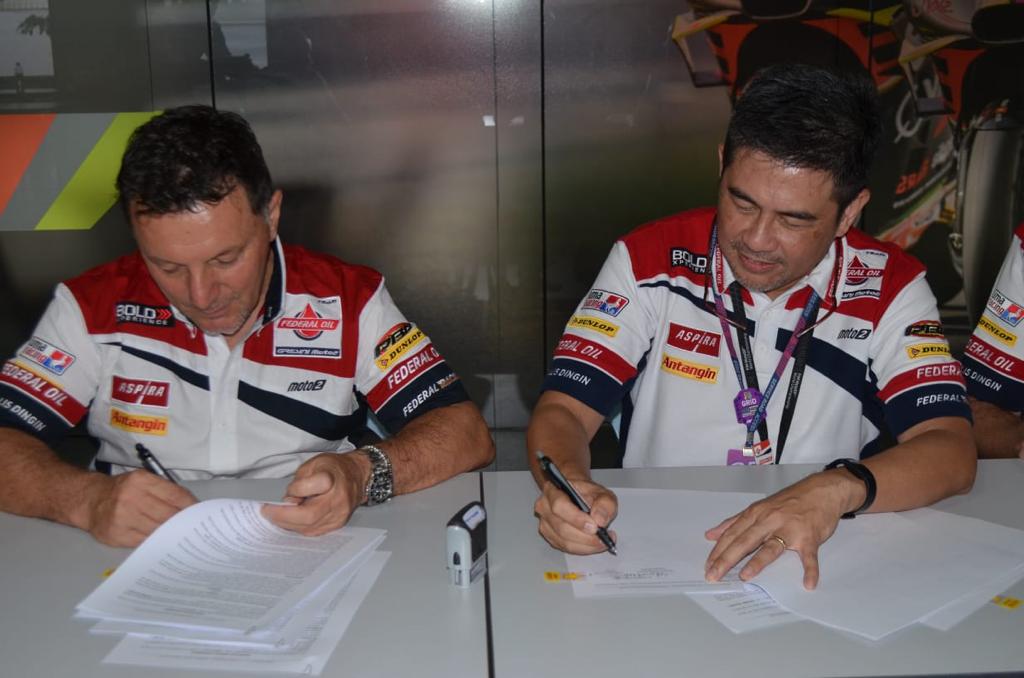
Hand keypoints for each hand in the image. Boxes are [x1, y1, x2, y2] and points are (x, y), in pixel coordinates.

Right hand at [82, 470, 196, 547]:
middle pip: (168, 515)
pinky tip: (162, 540)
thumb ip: (165, 491)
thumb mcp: (143, 480)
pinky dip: (156, 541)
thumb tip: (191, 506)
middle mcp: (131, 498)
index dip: (191, 506)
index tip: (200, 513)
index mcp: (141, 481)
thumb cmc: (123, 490)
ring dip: (170, 533)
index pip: (175, 495)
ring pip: (157, 529)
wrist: (91, 500)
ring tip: (179, 534)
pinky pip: (144, 541)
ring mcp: (123, 518)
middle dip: (182, 522)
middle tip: (193, 527)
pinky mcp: (117, 534)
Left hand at [262, 452, 367, 535]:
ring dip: (288, 523)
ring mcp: (339, 515)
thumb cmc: (333, 468)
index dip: (296, 490)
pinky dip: (299, 527)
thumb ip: (299, 482)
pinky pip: (314, 531)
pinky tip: (290, 521)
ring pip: (309, 527)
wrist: (357, 475)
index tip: (287, 491)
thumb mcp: (313, 464)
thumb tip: (288, 502)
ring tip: (276, 516)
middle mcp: (338, 499)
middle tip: (267, 512)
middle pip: (308, 515)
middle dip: (283, 516)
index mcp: (332, 479)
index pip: (311, 487)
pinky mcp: (337, 524)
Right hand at [533, 477, 617, 554]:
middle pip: (562, 527)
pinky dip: (582, 549)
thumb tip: (600, 520)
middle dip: (585, 537)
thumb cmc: (587, 493)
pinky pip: (565, 548)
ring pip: (564, 541)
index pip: (560, 505)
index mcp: (553, 490)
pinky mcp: (550, 536)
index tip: (594, 527)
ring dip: (586, 545)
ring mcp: (545, 523)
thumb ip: (605, 504)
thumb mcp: (602, 493)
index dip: (576, 518)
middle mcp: (544, 507)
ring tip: (602, 542)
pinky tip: (593, 544)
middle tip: (603, 538)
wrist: (577, 496)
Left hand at [704, 471, 858, 589]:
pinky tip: (808, 584)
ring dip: (758, 562)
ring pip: (771, 547)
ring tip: (745, 577)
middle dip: (727, 559)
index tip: (708, 566)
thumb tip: (711, 535)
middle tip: (714, 575)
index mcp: (756, 514)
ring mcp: (790, 529)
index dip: (718, 551)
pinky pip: (809, 556)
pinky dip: (810, 570)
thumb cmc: (790, 501)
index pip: (732, 534)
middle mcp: (770, 520)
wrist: (823, 491)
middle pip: (745, 541)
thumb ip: (735, 522)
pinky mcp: (810, 537)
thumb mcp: (759, 507)